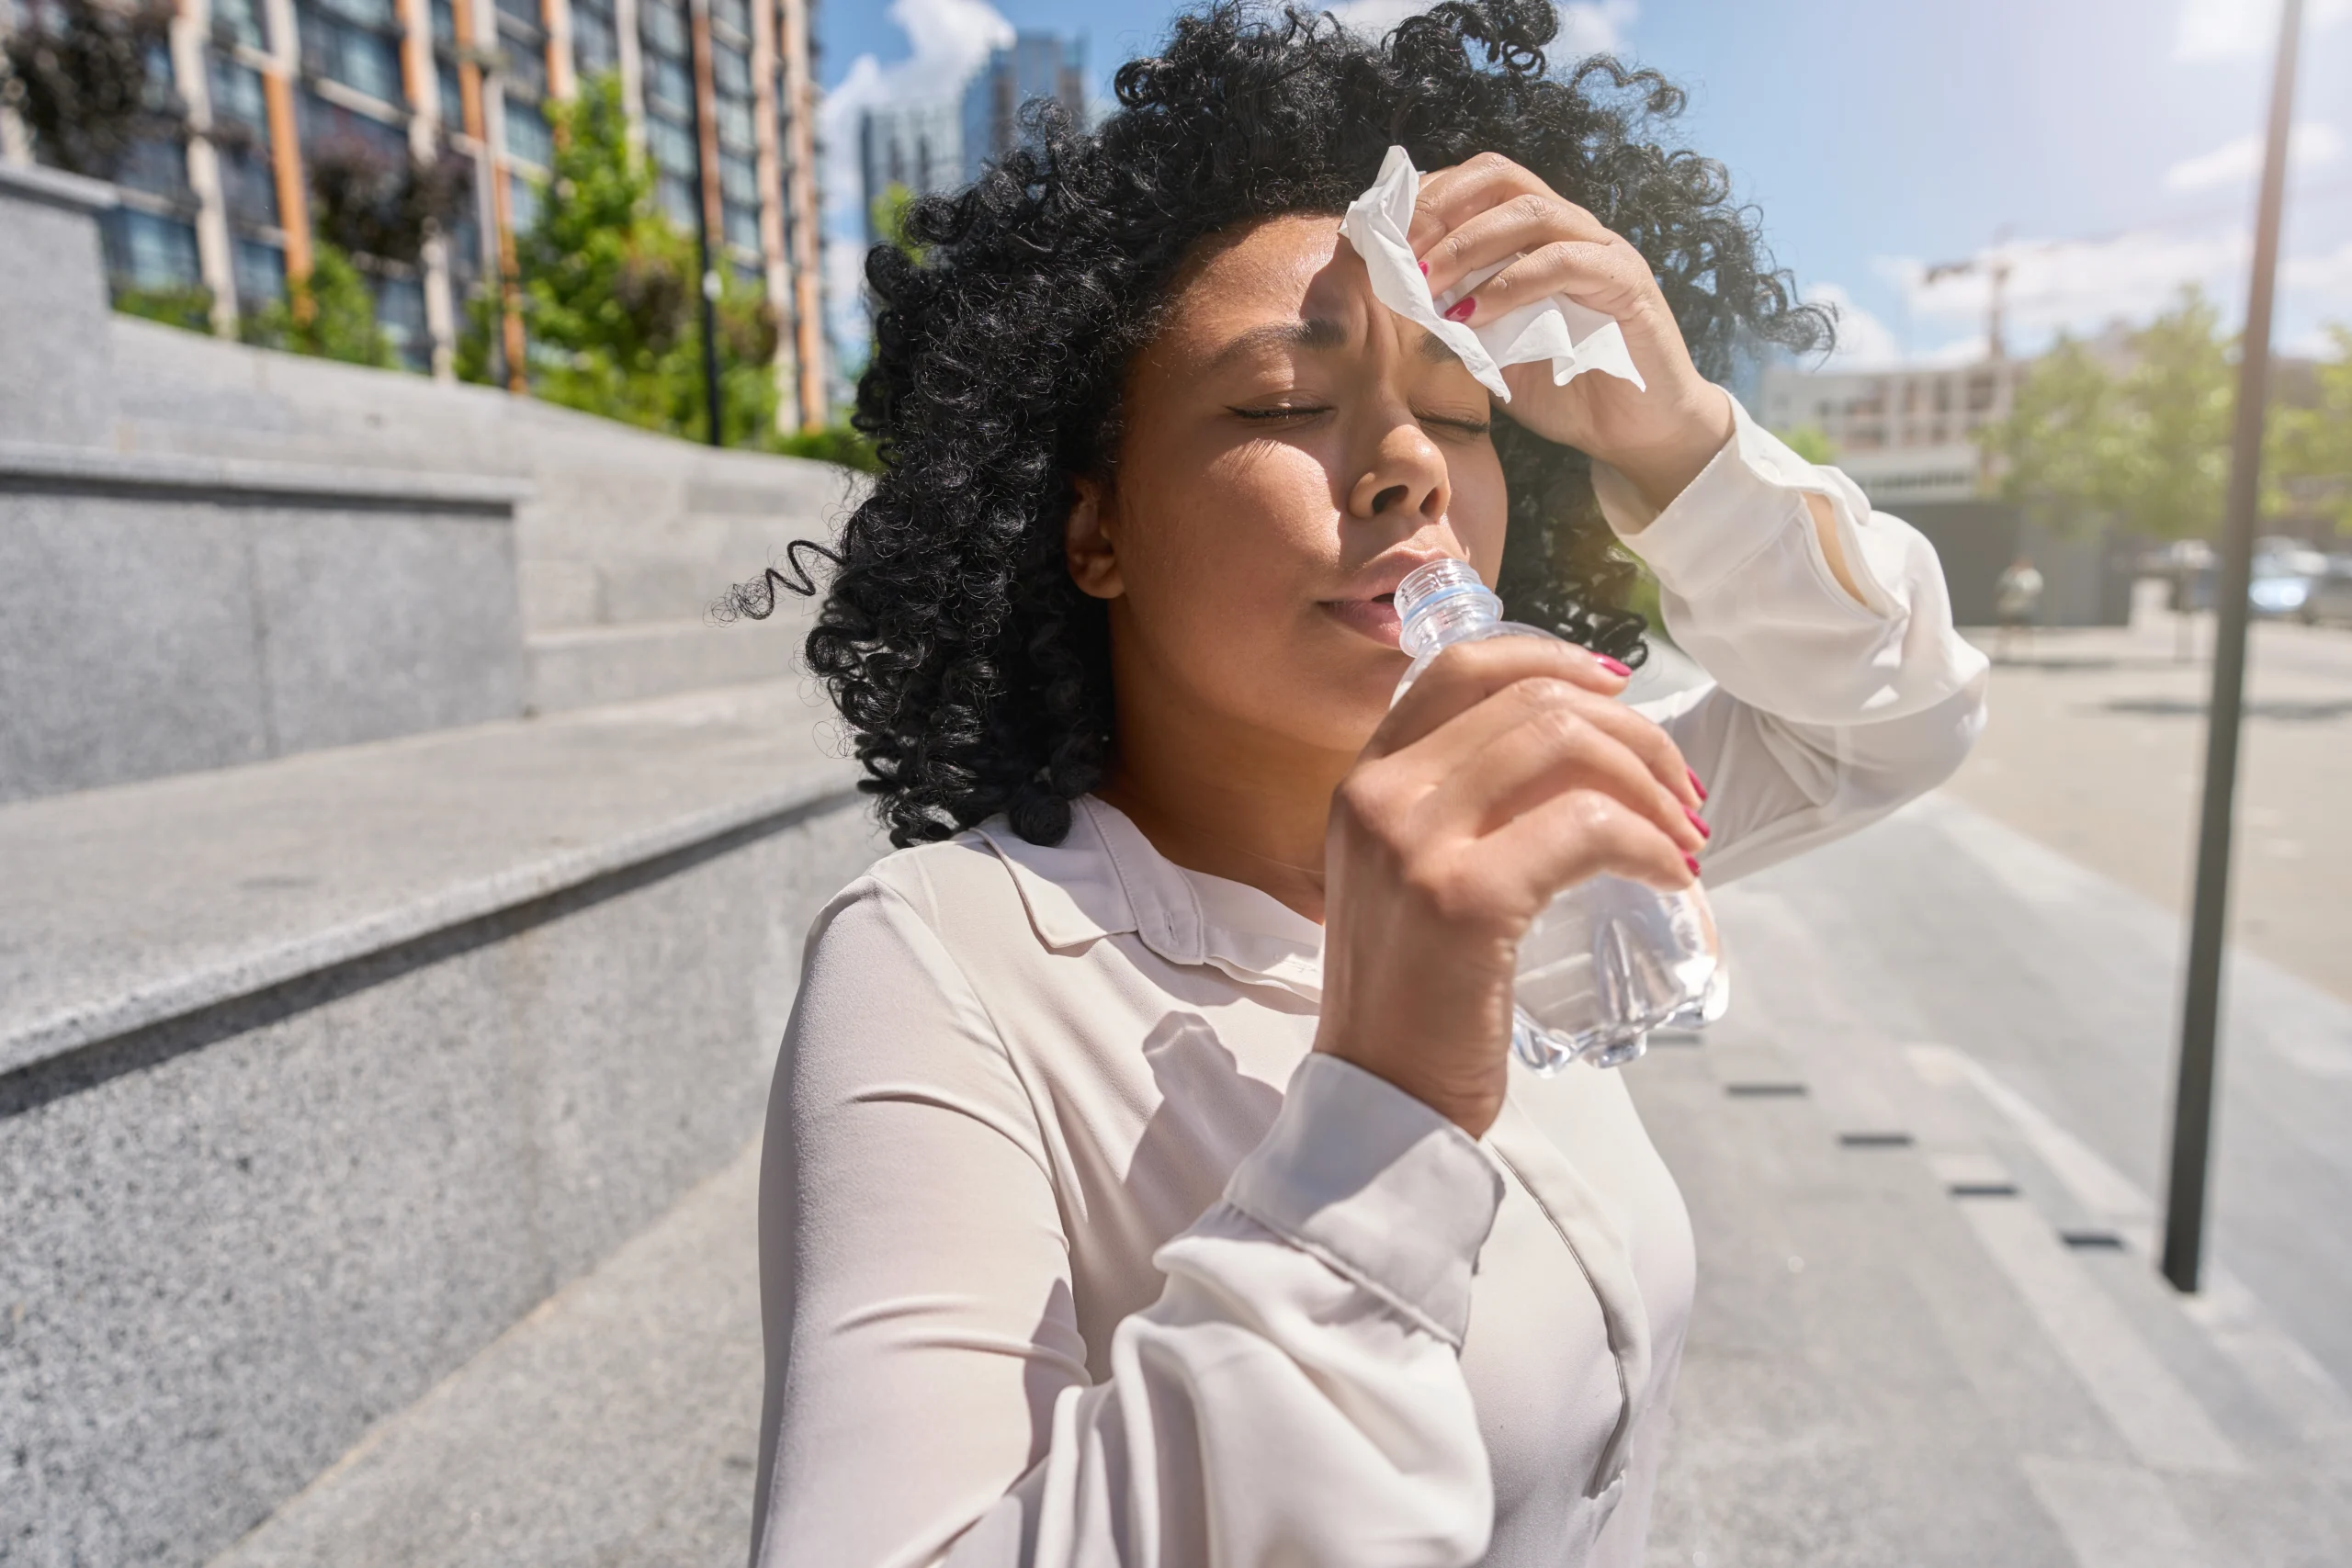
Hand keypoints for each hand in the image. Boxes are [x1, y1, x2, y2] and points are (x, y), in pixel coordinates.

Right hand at [1315, 637, 1706, 1136]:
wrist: (1380, 1106)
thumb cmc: (1415, 1005)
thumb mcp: (1407, 883)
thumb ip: (1456, 816)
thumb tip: (1575, 766)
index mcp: (1362, 782)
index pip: (1461, 667)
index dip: (1552, 659)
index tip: (1619, 690)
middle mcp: (1378, 795)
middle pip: (1530, 700)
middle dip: (1632, 731)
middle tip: (1682, 790)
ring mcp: (1414, 841)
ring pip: (1564, 742)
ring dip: (1650, 780)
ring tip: (1685, 835)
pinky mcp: (1464, 897)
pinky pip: (1588, 827)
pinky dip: (1648, 841)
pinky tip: (1671, 875)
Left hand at [1410, 152, 1733, 511]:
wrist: (1638, 434)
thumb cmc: (1566, 389)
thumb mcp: (1495, 350)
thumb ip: (1458, 318)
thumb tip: (1398, 299)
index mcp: (1538, 236)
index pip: (1479, 184)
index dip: (1428, 200)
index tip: (1383, 236)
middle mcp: (1572, 229)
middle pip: (1502, 177)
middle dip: (1441, 208)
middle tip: (1400, 254)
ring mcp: (1602, 250)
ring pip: (1532, 212)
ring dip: (1468, 244)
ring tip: (1428, 283)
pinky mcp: (1626, 284)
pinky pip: (1565, 263)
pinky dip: (1511, 284)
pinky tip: (1473, 314)